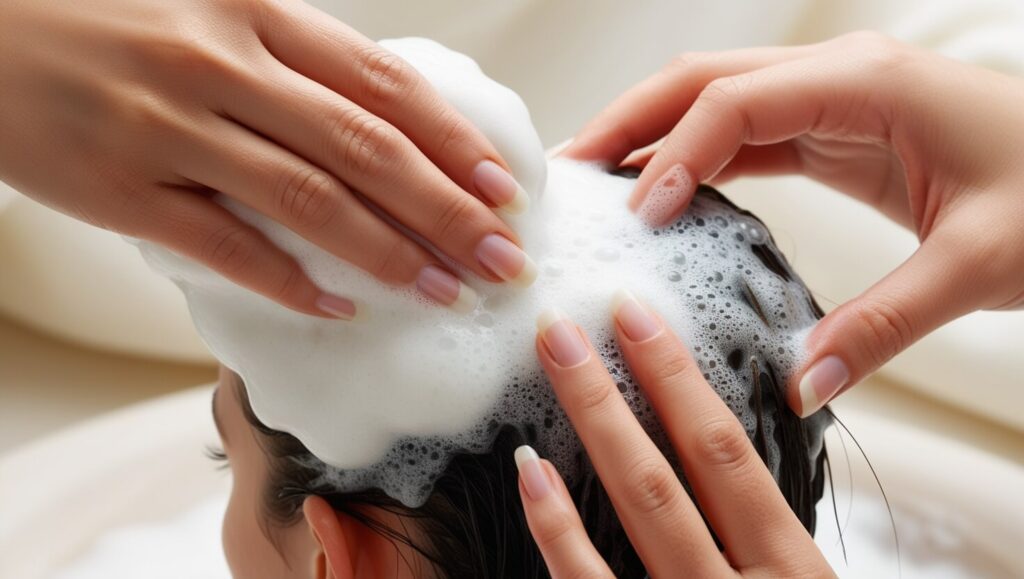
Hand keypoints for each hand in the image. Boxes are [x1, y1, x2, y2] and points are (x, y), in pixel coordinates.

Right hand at [0, 0, 530, 319]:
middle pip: (364, 147)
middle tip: (500, 260)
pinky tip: (341, 308)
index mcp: (252, 12)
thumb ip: (287, 57)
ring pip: (305, 199)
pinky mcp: (117, 188)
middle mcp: (219, 64)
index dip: (451, 142)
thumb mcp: (207, 9)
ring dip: (387, 254)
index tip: (500, 190)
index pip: (380, 84)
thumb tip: (378, 122)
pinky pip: (221, 246)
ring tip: (443, 292)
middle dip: (447, 211)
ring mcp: (167, 128)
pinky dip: (289, 282)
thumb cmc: (103, 15)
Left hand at [514, 293, 833, 577]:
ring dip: (591, 423)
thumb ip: (766, 536)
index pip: (725, 452)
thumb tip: (711, 446)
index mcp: (792, 567)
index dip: (676, 377)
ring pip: (640, 506)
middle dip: (615, 386)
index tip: (633, 314)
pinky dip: (555, 524)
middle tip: (565, 322)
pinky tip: (531, 470)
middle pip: (672, 466)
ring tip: (552, 359)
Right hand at [562, 31, 1023, 415]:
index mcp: (867, 84)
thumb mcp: (981, 261)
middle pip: (704, 79)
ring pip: (716, 99)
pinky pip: (745, 132)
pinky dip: (694, 156)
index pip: (735, 103)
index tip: (636, 214)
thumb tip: (804, 383)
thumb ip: (886, 324)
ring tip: (596, 180)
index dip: (674, 155)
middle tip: (569, 172)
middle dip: (631, 120)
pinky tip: (662, 190)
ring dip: (653, 134)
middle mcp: (839, 77)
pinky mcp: (835, 129)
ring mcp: (833, 98)